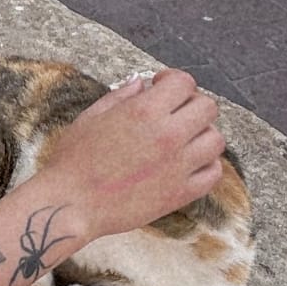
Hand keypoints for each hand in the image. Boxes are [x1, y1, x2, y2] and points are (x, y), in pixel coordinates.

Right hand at [38, 70, 224, 240]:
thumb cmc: (73, 161)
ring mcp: (178, 166)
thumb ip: (120, 96)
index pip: (183, 83)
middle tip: (174, 112)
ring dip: (201, 134)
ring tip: (182, 139)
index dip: (173, 80)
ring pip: (215, 139)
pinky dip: (206, 165)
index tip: (161, 87)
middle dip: (191, 104)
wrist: (71, 205)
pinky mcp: (181, 193)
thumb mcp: (91, 117)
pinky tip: (188, 163)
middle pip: (207, 108)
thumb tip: (141, 83)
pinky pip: (213, 173)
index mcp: (144, 111)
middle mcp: (168, 135)